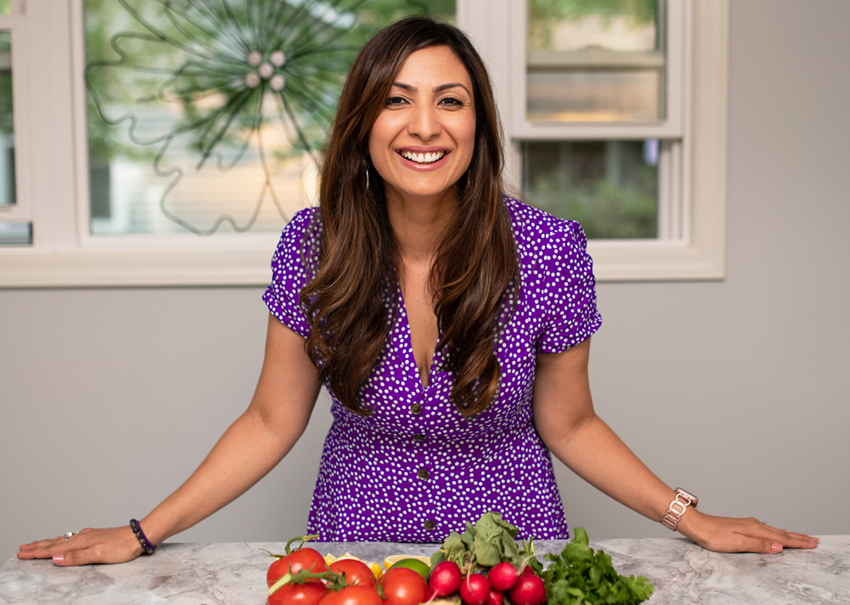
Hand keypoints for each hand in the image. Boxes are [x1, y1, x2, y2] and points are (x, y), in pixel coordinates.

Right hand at [17, 526, 144, 565]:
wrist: (138, 536)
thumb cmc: (121, 547)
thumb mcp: (98, 554)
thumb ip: (76, 557)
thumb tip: (54, 558)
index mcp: (80, 542)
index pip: (52, 548)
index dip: (36, 552)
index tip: (21, 553)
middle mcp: (81, 536)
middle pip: (54, 542)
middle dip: (36, 546)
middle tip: (21, 548)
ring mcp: (88, 535)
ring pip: (61, 539)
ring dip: (46, 542)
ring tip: (35, 544)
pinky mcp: (94, 536)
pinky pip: (71, 538)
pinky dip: (61, 540)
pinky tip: (62, 539)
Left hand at [679, 509, 819, 552]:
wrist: (696, 525)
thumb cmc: (713, 535)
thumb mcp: (737, 543)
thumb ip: (759, 545)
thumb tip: (779, 546)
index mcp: (755, 529)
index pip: (782, 537)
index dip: (798, 542)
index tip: (813, 544)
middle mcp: (754, 524)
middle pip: (781, 532)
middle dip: (799, 537)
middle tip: (815, 541)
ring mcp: (749, 524)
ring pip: (775, 530)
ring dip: (789, 534)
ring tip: (802, 536)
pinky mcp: (743, 526)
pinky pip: (766, 529)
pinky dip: (777, 532)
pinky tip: (776, 532)